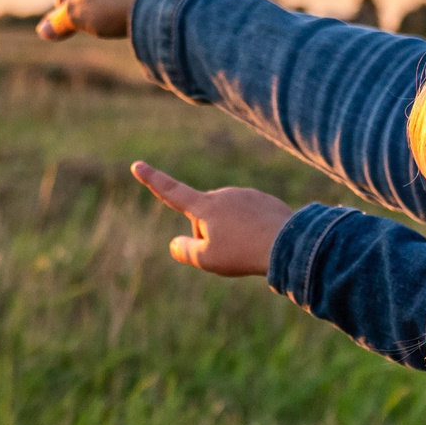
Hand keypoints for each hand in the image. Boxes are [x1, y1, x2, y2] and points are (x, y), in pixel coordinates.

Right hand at [134, 162, 291, 276]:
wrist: (288, 243)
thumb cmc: (243, 252)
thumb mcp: (207, 259)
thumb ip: (185, 251)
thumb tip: (174, 244)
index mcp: (206, 206)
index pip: (172, 192)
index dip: (153, 180)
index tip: (137, 165)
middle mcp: (224, 194)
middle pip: (204, 217)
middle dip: (208, 234)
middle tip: (228, 253)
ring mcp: (246, 195)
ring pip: (228, 218)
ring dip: (231, 233)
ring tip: (248, 248)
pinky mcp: (264, 201)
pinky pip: (249, 217)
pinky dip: (250, 230)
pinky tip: (262, 242)